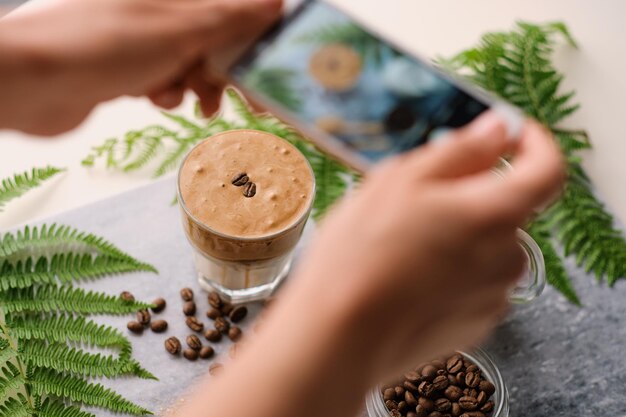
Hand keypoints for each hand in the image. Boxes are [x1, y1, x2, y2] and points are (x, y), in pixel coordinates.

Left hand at [0, 0, 280, 134]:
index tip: (272, 66)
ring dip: (197, 84)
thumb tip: (278, 2)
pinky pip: (163, 78)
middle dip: (229, 69)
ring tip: (192, 102)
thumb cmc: (109, 45)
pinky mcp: (125, 67)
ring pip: (190, 62)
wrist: (36, 82)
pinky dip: (167, 92)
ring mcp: (141, 37)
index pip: (230, 10)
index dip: (256, 36)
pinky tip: (156, 99)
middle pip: (213, 37)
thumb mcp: (182, 28)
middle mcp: (160, 10)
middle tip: (251, 101)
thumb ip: (232, 17)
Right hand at [289, 112, 564, 381]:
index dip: (534, 142)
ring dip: (455, 234)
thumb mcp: (401, 180)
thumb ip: (461, 149)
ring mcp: (492, 296)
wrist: (338, 336)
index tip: (508, 133)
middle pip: (505, 209)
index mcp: (495, 213)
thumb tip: (497, 130)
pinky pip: (472, 282)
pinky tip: (405, 276)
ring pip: (485, 246)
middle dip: (469, 195)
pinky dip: (449, 270)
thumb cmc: (361, 255)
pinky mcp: (473, 324)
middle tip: (414, 198)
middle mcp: (506, 257)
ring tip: (400, 244)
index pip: (548, 169)